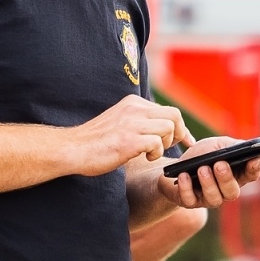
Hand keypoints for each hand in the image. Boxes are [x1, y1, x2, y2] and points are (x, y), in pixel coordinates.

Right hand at [72, 95, 194, 175]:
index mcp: (133, 103)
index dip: (180, 127)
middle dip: (179, 133)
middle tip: (170, 147)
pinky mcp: (129, 139)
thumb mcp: (120, 123)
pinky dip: (156, 153)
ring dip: (165, 144)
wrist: (73, 149)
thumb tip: (162, 130)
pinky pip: (157, 142)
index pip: (167, 110)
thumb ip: (138, 122)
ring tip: (150, 153)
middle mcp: (134, 108)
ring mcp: (132, 123)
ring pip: (169, 127)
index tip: (186, 140)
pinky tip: (143, 158)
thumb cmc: (95, 142)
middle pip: (174, 115)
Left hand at [157, 136, 259, 208]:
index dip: (254, 169)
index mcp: (236, 175)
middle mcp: (225, 191)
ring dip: (208, 183)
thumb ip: (231, 146)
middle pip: (232, 192)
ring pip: (214, 199)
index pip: (250, 175)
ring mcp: (208, 199)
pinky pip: (190, 200)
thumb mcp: (216, 145)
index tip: (253, 160)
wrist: (176, 165)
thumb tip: (245, 146)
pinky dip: (186, 187)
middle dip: (226, 178)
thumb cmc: (201, 155)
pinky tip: (184, 175)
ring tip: (201, 168)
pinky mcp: (190, 202)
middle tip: (219, 164)